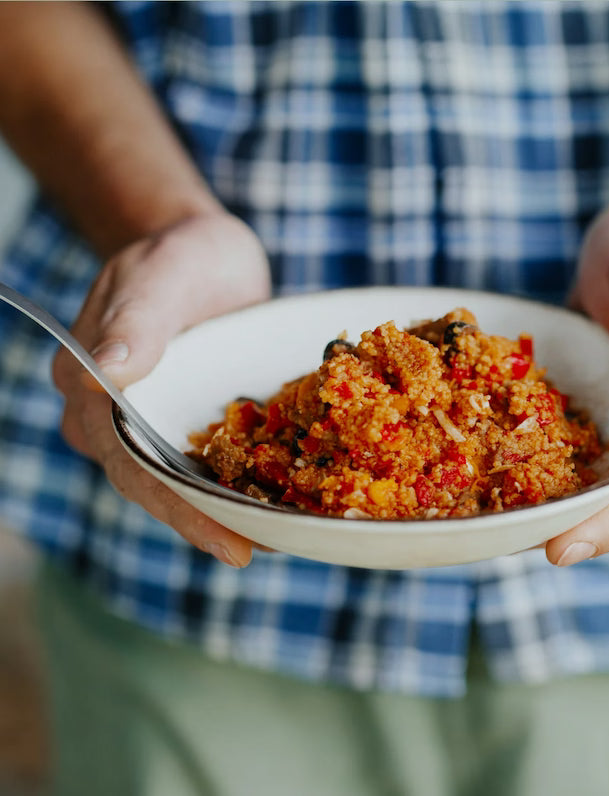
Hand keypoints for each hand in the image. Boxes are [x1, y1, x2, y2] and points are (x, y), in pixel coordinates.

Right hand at [52, 212, 270, 566]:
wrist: (208, 254)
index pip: (132, 464)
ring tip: (281, 541)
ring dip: (229, 510)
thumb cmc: (177, 255)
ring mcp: (157, 420)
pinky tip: (282, 501)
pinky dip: (244, 480)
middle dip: (209, 522)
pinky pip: (214, 456)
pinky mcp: (193, 417)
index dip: (179, 509)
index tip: (228, 544)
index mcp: (89, 389)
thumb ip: (134, 324)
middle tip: (263, 554)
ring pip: (186, 478)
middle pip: (158, 484)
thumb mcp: (160, 277)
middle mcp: (118, 418)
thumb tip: (100, 375)